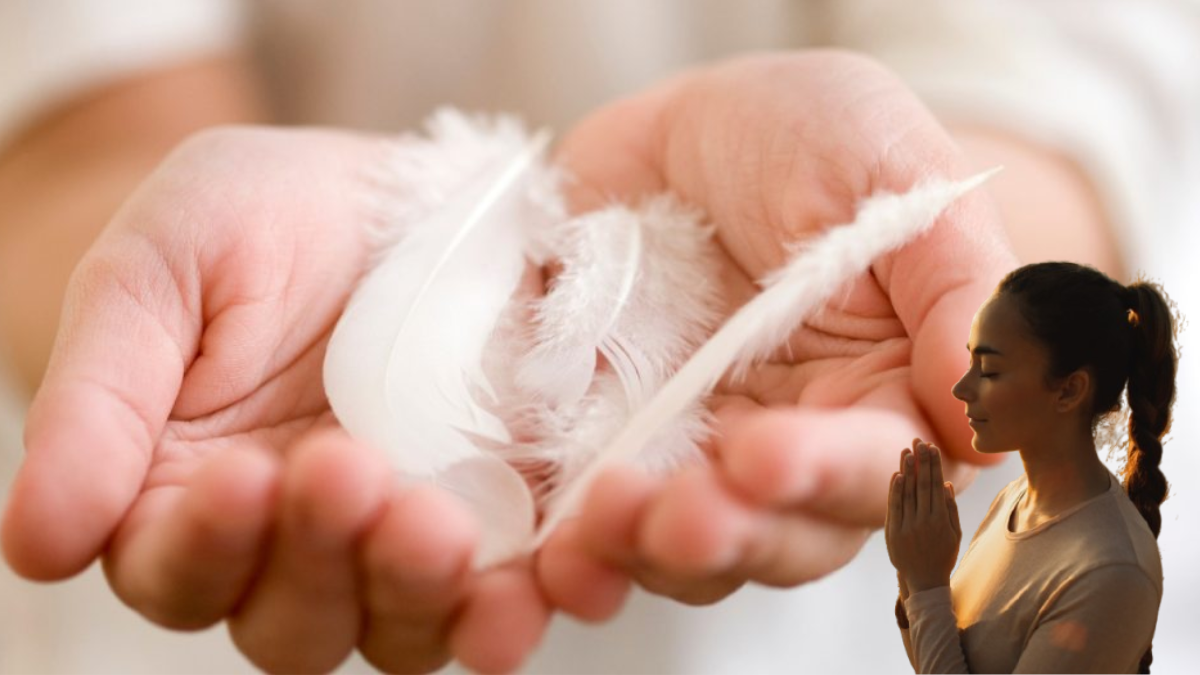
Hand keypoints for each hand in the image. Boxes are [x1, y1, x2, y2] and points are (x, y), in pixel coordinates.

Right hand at [0, 128, 547, 672]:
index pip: (176, 568)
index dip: (205, 544)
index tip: (243, 476)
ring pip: (394, 627)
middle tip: (349, 472)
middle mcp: (290, 542)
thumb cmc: (255, 220)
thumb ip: (102, 399)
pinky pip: (498, 591)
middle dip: (320, 561)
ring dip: (414, 591)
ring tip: (439, 524)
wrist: (389, 192)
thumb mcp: (162, 270)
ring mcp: (396, 537)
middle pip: (290, 620)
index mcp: (186, 494)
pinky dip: (510, 602)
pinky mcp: (492, 517)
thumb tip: (36, 542)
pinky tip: (528, 585)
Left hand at [537, 51, 1014, 616]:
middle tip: (673, 515)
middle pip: (775, 537)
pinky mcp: (606, 437)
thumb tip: (984, 413)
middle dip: (725, 536)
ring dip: (636, 553)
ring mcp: (692, 450)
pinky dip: (560, 539)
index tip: (764, 451)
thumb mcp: (896, 175)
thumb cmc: (816, 138)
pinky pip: (583, 511)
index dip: (823, 478)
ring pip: (678, 545)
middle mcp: (791, 446)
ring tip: (591, 529)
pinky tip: (538, 547)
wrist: (693, 125)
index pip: (876, 473)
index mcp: (883, 397)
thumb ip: (956, 288)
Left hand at [886, 440, 961, 592]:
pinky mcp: (893, 532)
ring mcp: (907, 527)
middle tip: (920, 440)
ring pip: (907, 493)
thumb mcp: (954, 534)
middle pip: (922, 485)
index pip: (935, 485)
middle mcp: (924, 521)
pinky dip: (895, 490)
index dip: (933, 465)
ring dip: (907, 470)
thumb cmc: (943, 556)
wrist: (924, 581)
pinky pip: (894, 507)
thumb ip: (950, 508)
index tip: (932, 447)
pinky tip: (897, 474)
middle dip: (921, 461)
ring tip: (907, 450)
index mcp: (941, 520)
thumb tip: (946, 483)